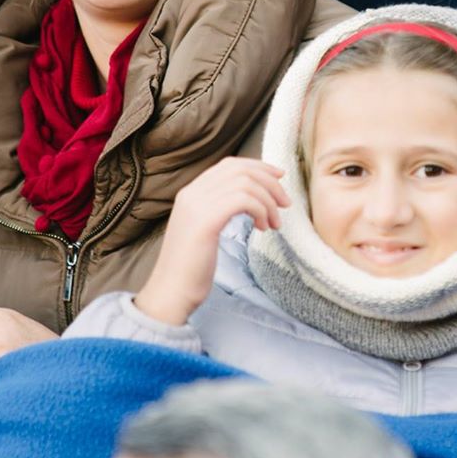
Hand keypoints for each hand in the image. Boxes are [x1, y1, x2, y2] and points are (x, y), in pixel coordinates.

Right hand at [135, 158, 289, 325]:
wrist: (171, 292)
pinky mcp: (206, 221)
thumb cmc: (191, 268)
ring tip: (274, 224)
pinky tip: (263, 228)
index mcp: (190, 193)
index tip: (279, 178)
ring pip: (245, 183)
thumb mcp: (205, 231)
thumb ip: (219, 210)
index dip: (258, 167)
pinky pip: (244, 200)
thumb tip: (251, 199)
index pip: (229, 165)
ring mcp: (197, 205)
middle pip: (240, 169)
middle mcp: (192, 193)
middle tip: (285, 203)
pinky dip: (261, 210)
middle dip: (269, 182)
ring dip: (268, 201)